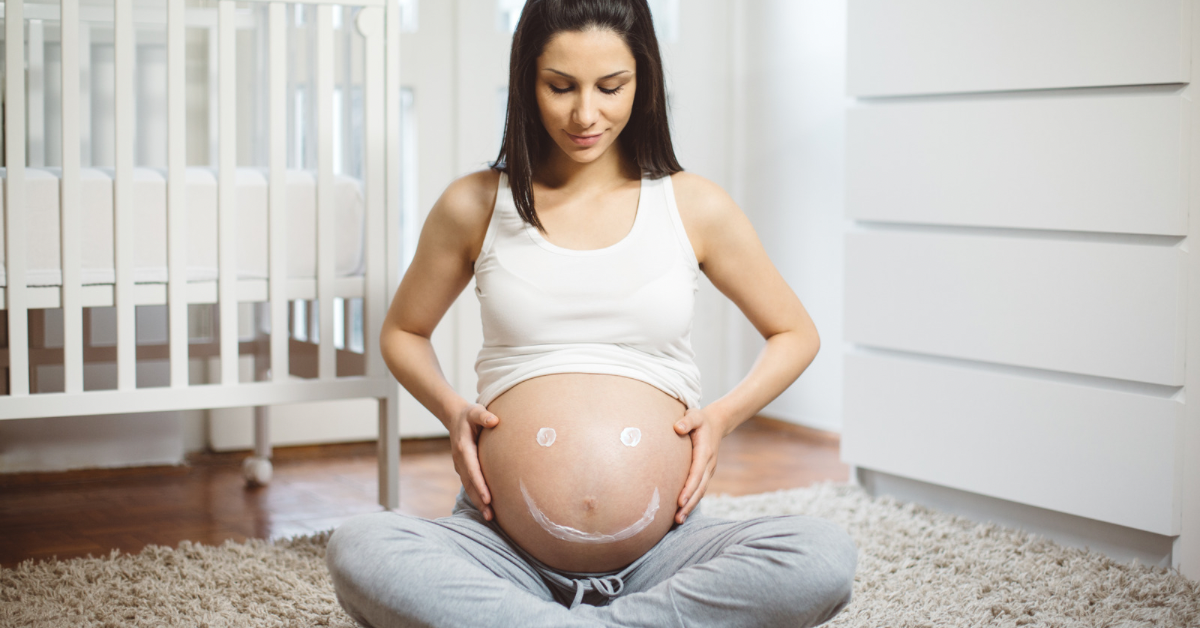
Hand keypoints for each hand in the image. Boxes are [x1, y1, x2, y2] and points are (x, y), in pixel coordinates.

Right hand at [449, 403, 498, 520]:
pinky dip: (477, 496)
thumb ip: (484, 415)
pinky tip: (486, 507)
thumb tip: (495, 421)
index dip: (480, 484)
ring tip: (490, 517)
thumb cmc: (469, 415)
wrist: (455, 418)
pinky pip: (470, 485)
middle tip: (490, 515)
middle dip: (479, 500)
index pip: (472, 470)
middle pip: (470, 484)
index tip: (488, 498)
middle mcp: (460, 460)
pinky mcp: (464, 469)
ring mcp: (460, 466)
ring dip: (478, 502)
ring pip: (469, 487)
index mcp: (463, 448)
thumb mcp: (475, 411)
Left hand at [673, 407, 723, 523]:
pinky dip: (692, 501)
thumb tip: (677, 427)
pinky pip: (699, 490)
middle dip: (689, 504)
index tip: (679, 500)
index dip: (689, 488)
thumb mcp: (695, 415)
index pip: (696, 473)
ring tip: (678, 520)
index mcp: (705, 452)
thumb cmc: (701, 419)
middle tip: (677, 518)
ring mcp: (708, 470)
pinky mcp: (705, 473)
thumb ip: (687, 420)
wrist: (716, 423)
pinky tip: (682, 511)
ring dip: (690, 506)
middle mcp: (708, 464)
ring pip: (700, 492)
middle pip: (699, 488)